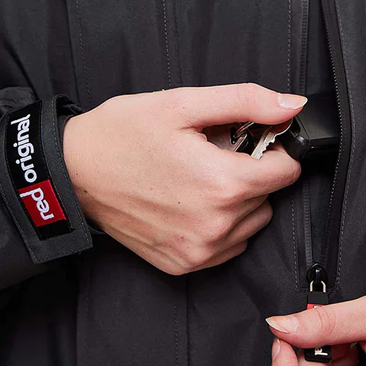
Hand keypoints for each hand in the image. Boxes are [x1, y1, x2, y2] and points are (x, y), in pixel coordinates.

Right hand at [63, 83, 303, 274]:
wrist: (74, 171)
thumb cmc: (122, 134)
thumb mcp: (183, 104)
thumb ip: (246, 102)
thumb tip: (291, 106)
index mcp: (221, 183)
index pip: (287, 170)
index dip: (273, 149)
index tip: (250, 139)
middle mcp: (216, 225)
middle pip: (269, 195)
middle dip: (251, 171)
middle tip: (213, 153)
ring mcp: (199, 250)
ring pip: (252, 221)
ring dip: (239, 199)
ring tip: (200, 176)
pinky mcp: (183, 264)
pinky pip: (229, 245)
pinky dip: (221, 223)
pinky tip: (191, 201)